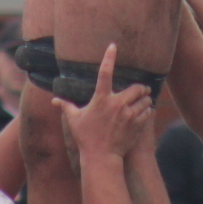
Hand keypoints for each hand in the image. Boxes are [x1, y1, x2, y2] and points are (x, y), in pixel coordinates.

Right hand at [55, 44, 151, 161]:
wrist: (101, 157)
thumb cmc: (86, 137)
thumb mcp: (74, 120)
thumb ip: (66, 107)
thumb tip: (54, 100)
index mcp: (101, 99)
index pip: (104, 73)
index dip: (108, 57)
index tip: (113, 46)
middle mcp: (117, 104)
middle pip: (136, 88)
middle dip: (140, 87)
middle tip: (142, 88)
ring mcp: (128, 114)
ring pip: (144, 100)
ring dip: (146, 99)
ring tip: (146, 99)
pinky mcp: (136, 125)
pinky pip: (147, 112)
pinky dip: (148, 110)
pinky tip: (146, 110)